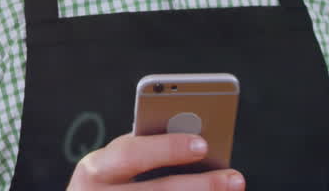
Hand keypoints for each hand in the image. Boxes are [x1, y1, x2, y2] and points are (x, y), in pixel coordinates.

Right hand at [67, 134, 244, 189]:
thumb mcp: (114, 165)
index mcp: (94, 168)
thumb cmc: (109, 182)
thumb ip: (142, 152)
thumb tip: (196, 142)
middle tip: (233, 177)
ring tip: (233, 188)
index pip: (131, 154)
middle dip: (198, 185)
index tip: (203, 144)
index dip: (167, 149)